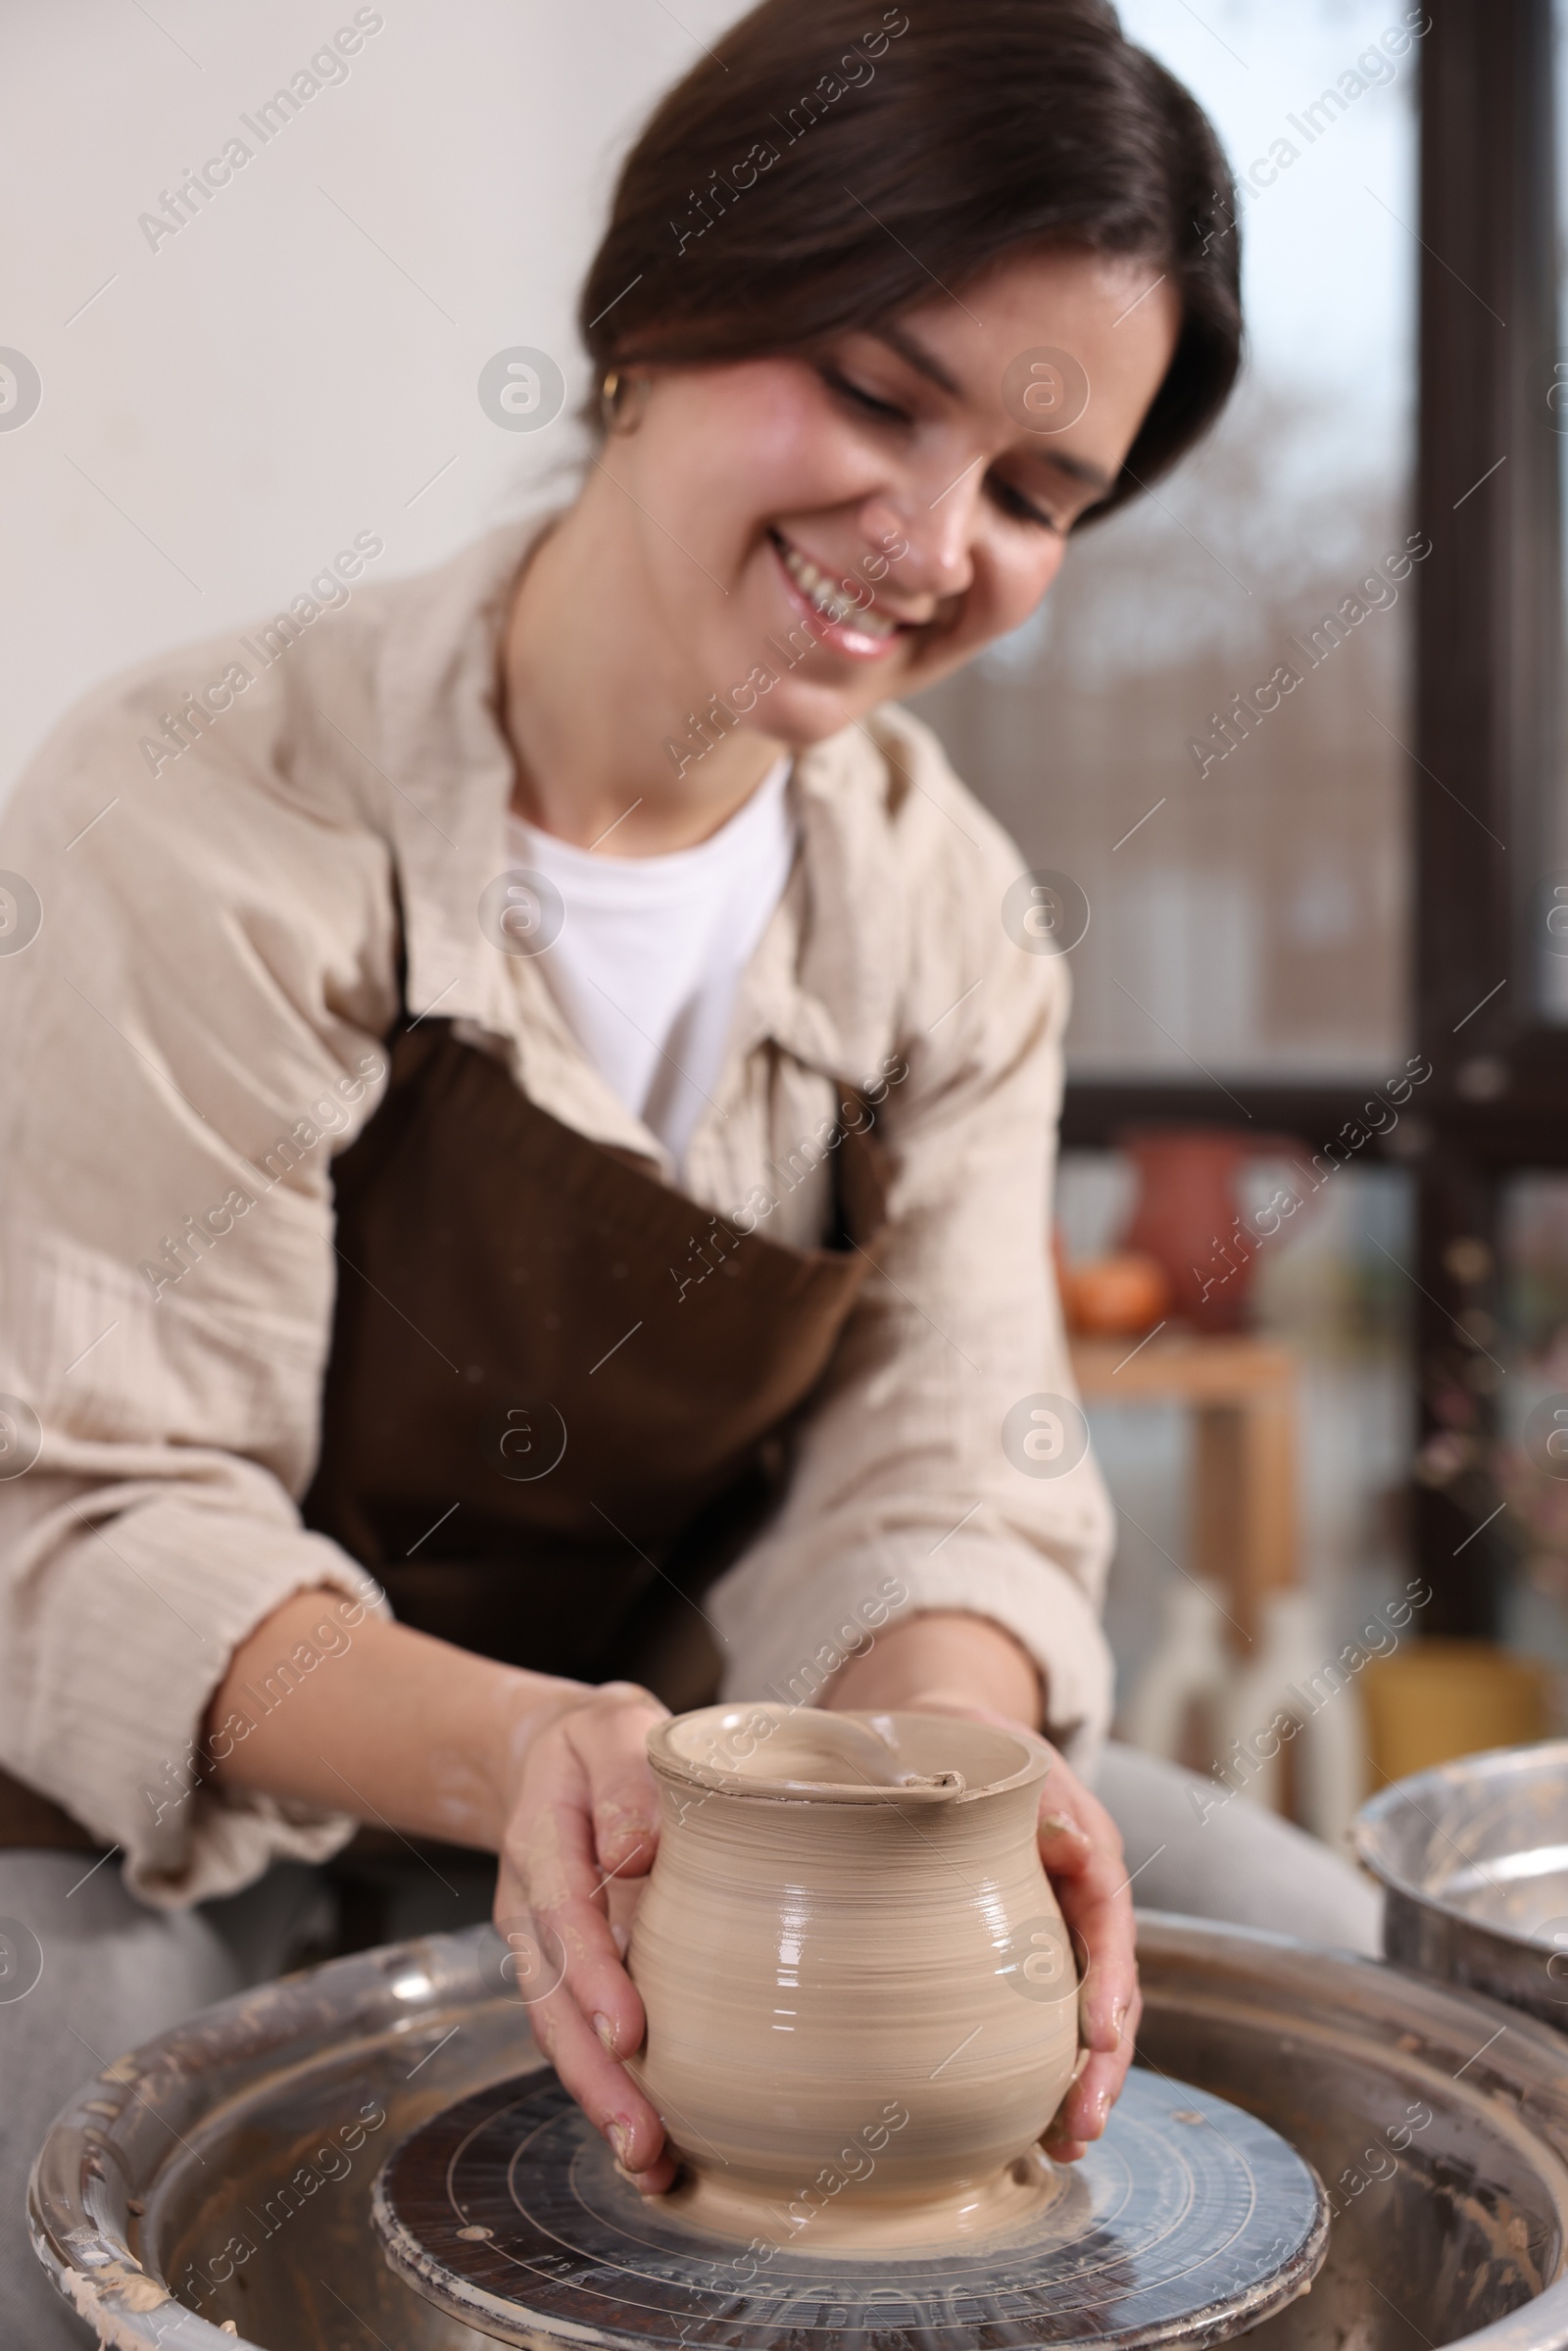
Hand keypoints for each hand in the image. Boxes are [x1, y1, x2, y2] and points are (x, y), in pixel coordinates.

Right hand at [493, 1680, 676, 2192]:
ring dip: (600, 2101)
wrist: (555, 1755)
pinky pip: (574, 2035)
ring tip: (650, 2162)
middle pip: (553, 1999)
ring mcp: (538, 1947)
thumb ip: (626, 1777)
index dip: (594, 1975)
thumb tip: (637, 1852)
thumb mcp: (613, 1727)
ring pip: (558, 2033)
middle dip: (596, 2076)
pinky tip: (648, 2144)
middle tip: (644, 2139)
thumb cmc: (600, 1746)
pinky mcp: (561, 1973)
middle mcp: (528, 1904)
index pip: (564, 1912)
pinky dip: (605, 2091)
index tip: (631, 2032)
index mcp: (540, 1836)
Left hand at [825, 1611, 1138, 2162]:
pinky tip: (1033, 2129)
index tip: (1097, 2033)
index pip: (1110, 1920)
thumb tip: (1066, 1841)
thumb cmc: (965, 1748)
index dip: (1110, 1979)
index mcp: (1083, 1852)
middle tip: (1081, 2125)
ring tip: (1067, 2144)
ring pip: (1079, 2019)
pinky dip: (1043, 2074)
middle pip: (1108, 1988)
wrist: (938, 1737)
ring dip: (1079, 2083)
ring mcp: (1050, 1935)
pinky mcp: (1013, 1962)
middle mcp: (1077, 1902)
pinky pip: (1038, 2022)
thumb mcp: (998, 1758)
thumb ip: (1025, 1796)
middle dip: (1102, 2063)